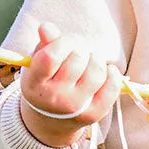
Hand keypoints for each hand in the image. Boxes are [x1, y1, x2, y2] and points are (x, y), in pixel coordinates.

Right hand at [19, 22, 123, 147]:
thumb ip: (45, 44)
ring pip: (96, 72)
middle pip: (77, 60)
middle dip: (81, 47)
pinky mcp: (94, 114)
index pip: (52, 57)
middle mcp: (55, 99)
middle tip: (78, 51)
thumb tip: (46, 27)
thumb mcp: (38, 63)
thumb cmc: (46, 83)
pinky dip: (113, 74)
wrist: (50, 121)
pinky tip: (106, 70)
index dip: (64, 41)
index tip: (66, 41)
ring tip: (89, 60)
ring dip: (96, 59)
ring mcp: (76, 109)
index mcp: (35, 84)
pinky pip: (111, 88)